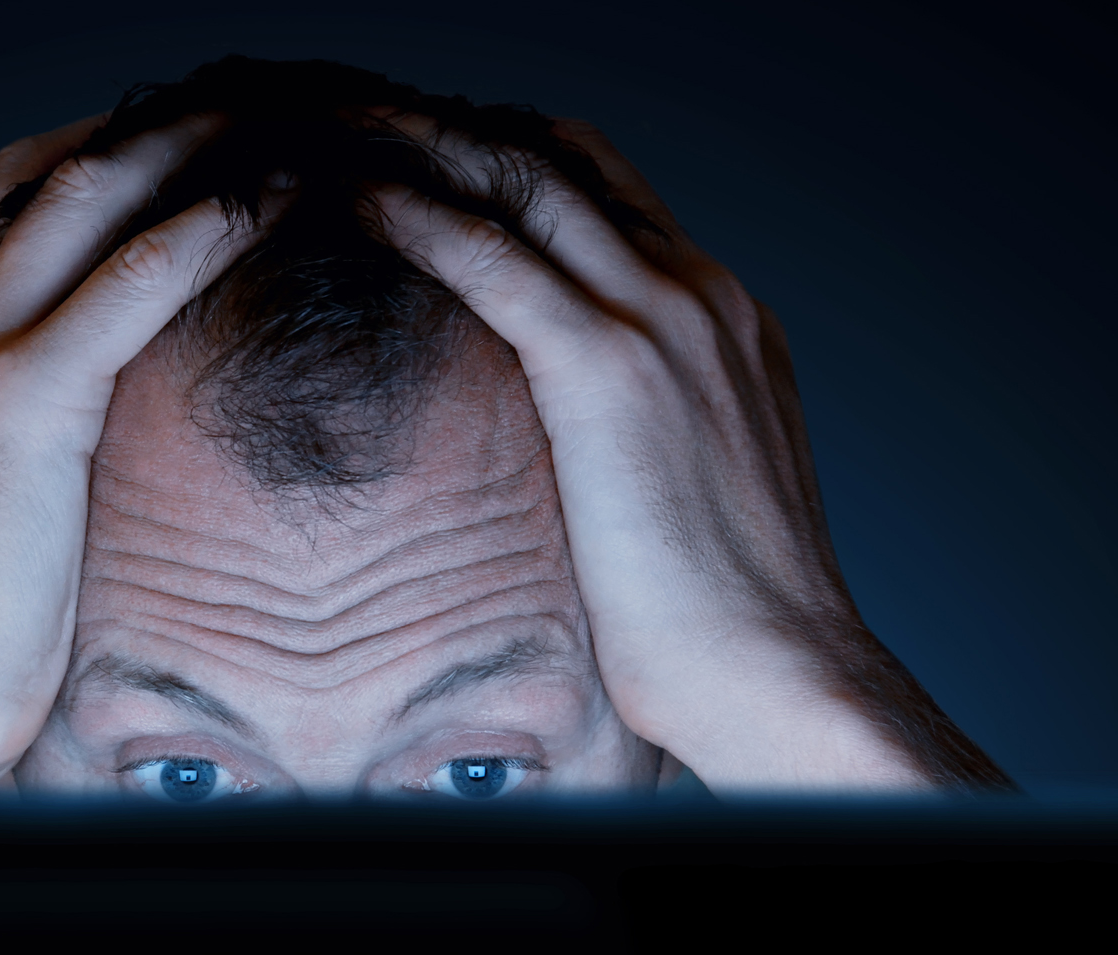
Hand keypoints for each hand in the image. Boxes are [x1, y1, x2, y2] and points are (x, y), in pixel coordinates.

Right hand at [0, 113, 274, 791]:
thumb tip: (67, 437)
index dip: (78, 163)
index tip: (159, 146)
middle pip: (31, 177)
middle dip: (134, 128)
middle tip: (223, 105)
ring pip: (79, 199)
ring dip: (179, 148)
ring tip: (264, 125)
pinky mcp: (17, 400)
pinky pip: (126, 281)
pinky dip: (200, 227)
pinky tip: (261, 201)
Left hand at [368, 117, 1006, 790]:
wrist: (777, 671)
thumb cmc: (725, 610)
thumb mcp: (691, 481)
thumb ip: (642, 423)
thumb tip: (570, 432)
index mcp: (722, 315)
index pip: (604, 189)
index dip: (510, 159)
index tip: (428, 158)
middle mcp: (700, 291)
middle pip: (561, 160)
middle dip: (456, 130)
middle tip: (364, 122)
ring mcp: (661, 316)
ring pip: (525, 180)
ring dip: (425, 146)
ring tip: (340, 133)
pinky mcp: (607, 363)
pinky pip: (494, 254)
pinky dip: (420, 214)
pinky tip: (358, 199)